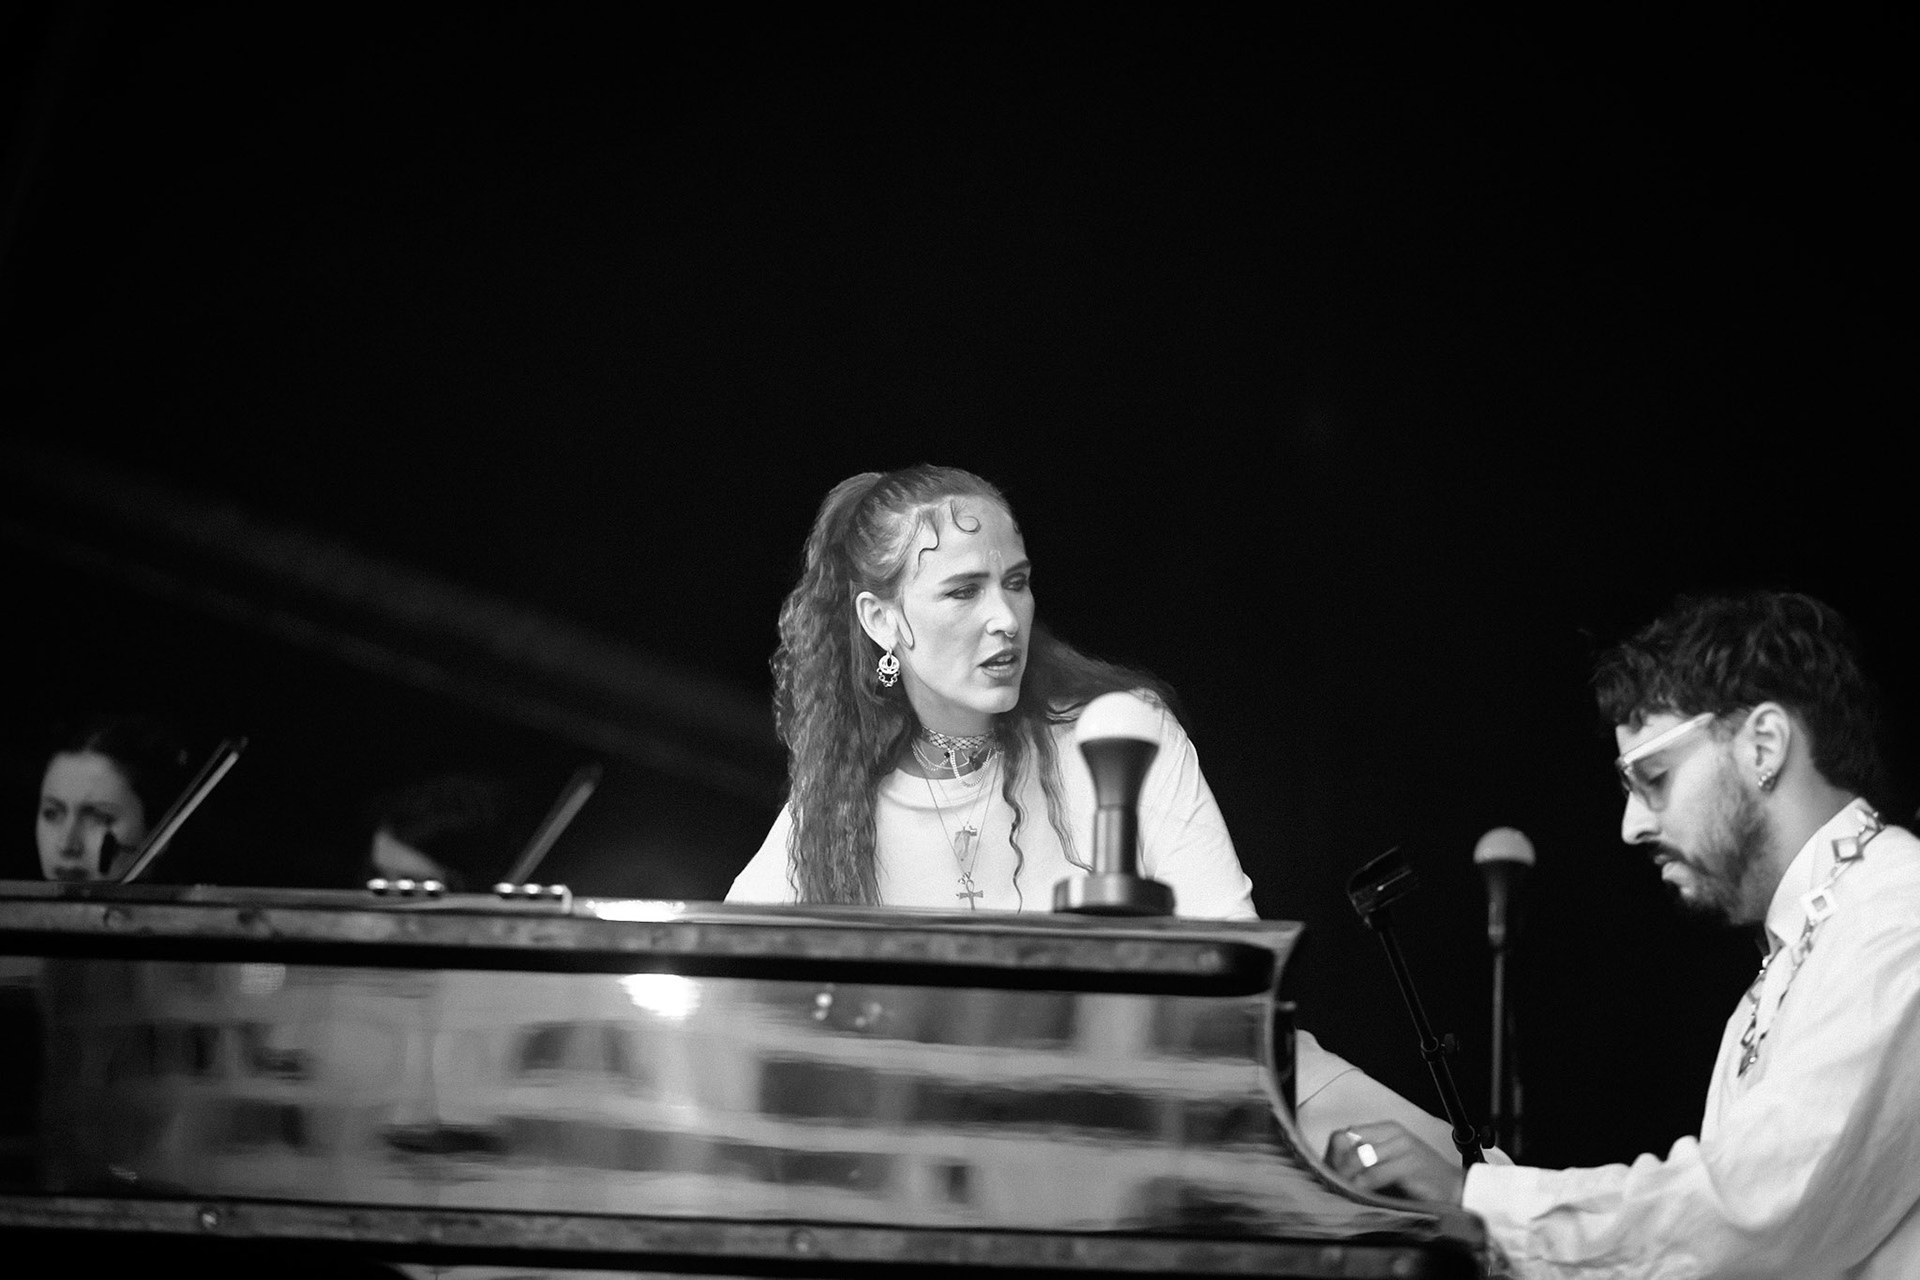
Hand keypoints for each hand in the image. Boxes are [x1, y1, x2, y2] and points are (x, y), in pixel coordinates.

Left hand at [1325, 1122, 1466, 1204]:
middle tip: (1333, 1187)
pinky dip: (1362, 1188)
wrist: (1454, 1188)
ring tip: (1343, 1193)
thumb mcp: (1390, 1163)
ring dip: (1347, 1179)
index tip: (1329, 1175)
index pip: (1345, 1134)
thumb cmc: (1419, 1179)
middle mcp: (1393, 1133)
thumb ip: (1366, 1160)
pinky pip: (1374, 1175)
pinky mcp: (1409, 1164)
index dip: (1333, 1155)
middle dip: (1336, 1169)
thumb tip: (1332, 1167)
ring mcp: (1402, 1147)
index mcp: (1386, 1129)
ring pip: (1358, 1159)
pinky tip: (1360, 1197)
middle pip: (1348, 1145)